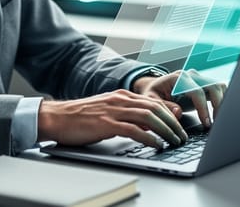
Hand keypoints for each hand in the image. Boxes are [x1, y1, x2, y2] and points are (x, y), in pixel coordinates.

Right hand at [37, 89, 187, 148]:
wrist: (56, 117)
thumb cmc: (80, 117)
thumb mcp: (108, 112)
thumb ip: (127, 116)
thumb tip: (148, 126)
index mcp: (122, 95)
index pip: (153, 102)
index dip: (170, 113)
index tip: (179, 125)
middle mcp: (120, 100)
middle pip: (155, 108)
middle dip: (172, 123)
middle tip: (182, 135)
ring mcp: (113, 110)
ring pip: (149, 117)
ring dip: (165, 130)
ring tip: (174, 141)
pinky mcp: (106, 124)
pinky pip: (134, 130)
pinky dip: (149, 137)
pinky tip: (156, 144)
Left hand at [133, 69, 226, 128]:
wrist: (155, 87)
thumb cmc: (153, 94)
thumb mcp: (152, 101)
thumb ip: (164, 106)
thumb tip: (178, 112)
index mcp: (179, 78)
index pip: (197, 91)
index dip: (203, 108)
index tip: (206, 123)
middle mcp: (192, 76)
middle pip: (213, 86)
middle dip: (218, 105)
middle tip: (216, 123)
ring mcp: (199, 79)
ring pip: (219, 86)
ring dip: (223, 102)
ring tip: (219, 120)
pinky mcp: (204, 84)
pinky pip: (219, 89)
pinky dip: (223, 100)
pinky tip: (219, 114)